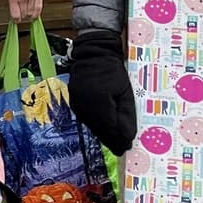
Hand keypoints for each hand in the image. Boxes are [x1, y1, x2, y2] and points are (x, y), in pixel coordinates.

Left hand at [4, 0, 44, 21]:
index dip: (15, 19)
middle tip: (21, 16)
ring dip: (29, 15)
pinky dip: (37, 13)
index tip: (15, 19)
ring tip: (28, 17)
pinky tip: (35, 15)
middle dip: (22, 16)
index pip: (15, 14)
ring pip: (32, 12)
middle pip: (24, 14)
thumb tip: (11, 3)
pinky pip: (39, 7)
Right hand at [68, 30, 135, 152]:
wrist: (94, 54)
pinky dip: (96, 126)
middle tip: (121, 149)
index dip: (119, 138)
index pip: (111, 126)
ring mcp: (77, 104)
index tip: (127, 146)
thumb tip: (127, 135)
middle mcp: (85, 105)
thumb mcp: (125, 90)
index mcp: (100, 100)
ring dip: (104, 135)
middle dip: (112, 140)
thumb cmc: (113, 70)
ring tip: (114, 143)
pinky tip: (104, 130)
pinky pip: (87, 119)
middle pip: (101, 129)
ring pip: (93, 126)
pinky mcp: (74, 103)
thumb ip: (126, 113)